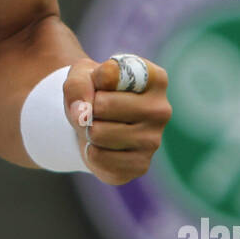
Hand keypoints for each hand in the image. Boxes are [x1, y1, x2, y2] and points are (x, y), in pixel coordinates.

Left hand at [62, 56, 171, 185]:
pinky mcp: (141, 165)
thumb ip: (78, 84)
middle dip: (89, 108)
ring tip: (100, 127)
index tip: (100, 80)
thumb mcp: (82, 74)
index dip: (95, 78)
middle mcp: (161, 109)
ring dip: (88, 131)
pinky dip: (91, 152)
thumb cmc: (94, 91)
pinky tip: (104, 146)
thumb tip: (82, 114)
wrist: (95, 123)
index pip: (113, 73)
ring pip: (98, 133)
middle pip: (103, 105)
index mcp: (154, 79)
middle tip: (97, 110)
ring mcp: (153, 140)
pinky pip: (98, 158)